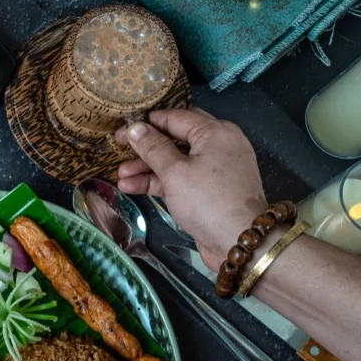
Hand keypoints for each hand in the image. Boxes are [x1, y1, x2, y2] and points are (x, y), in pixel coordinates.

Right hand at [114, 108, 268, 267]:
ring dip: (148, 168)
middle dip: (145, 147)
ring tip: (122, 176)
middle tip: (121, 149)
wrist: (239, 241)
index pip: (174, 118)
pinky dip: (160, 182)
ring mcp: (214, 169)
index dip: (146, 123)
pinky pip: (181, 179)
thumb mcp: (175, 171)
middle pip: (174, 139)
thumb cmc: (210, 202)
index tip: (122, 131)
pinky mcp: (209, 190)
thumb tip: (135, 128)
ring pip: (175, 161)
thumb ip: (153, 147)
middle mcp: (218, 146)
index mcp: (215, 132)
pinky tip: (133, 187)